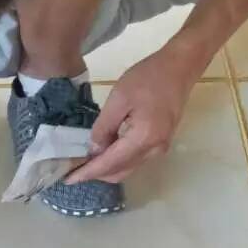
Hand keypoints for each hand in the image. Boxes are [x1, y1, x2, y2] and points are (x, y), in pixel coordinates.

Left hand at [67, 38, 202, 184]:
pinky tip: (103, 151)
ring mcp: (160, 148)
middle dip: (95, 174)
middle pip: (120, 172)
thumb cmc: (148, 77)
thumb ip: (104, 127)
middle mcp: (154, 150)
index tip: (68, 179)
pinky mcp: (160, 143)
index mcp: (143, 138)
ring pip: (127, 168)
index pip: (110, 164)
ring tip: (84, 161)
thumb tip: (93, 150)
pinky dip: (117, 160)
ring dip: (106, 168)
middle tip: (72, 168)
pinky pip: (135, 159)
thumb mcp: (119, 99)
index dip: (88, 173)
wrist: (180, 67)